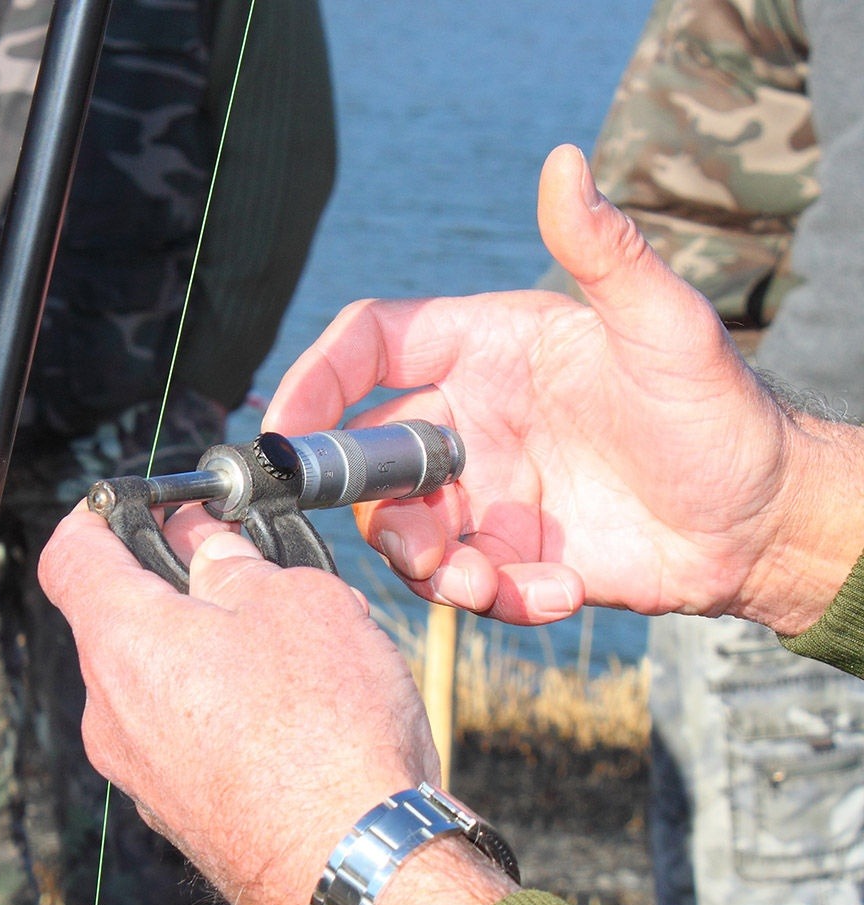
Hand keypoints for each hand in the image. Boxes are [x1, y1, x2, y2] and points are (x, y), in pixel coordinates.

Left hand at [39, 506, 515, 904]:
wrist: (356, 869)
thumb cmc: (328, 730)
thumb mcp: (298, 602)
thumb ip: (236, 563)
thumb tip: (207, 545)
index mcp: (125, 641)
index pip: (70, 555)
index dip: (97, 515)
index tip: (130, 503)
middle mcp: (112, 710)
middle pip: (119, 620)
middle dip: (177, 584)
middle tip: (245, 570)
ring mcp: (140, 771)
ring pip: (157, 681)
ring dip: (207, 650)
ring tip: (291, 649)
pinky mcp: (177, 813)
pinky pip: (181, 737)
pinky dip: (218, 709)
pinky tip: (289, 714)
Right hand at [265, 144, 853, 634]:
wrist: (763, 522)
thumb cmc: (718, 411)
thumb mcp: (665, 328)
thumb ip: (606, 252)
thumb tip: (565, 163)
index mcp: (487, 348)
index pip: (371, 348)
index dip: (315, 380)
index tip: (284, 430)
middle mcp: (470, 419)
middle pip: (369, 453)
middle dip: (371, 501)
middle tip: (420, 543)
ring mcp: (483, 491)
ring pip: (403, 530)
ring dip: (430, 565)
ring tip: (491, 582)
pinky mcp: (505, 556)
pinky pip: (463, 584)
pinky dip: (497, 599)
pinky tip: (563, 593)